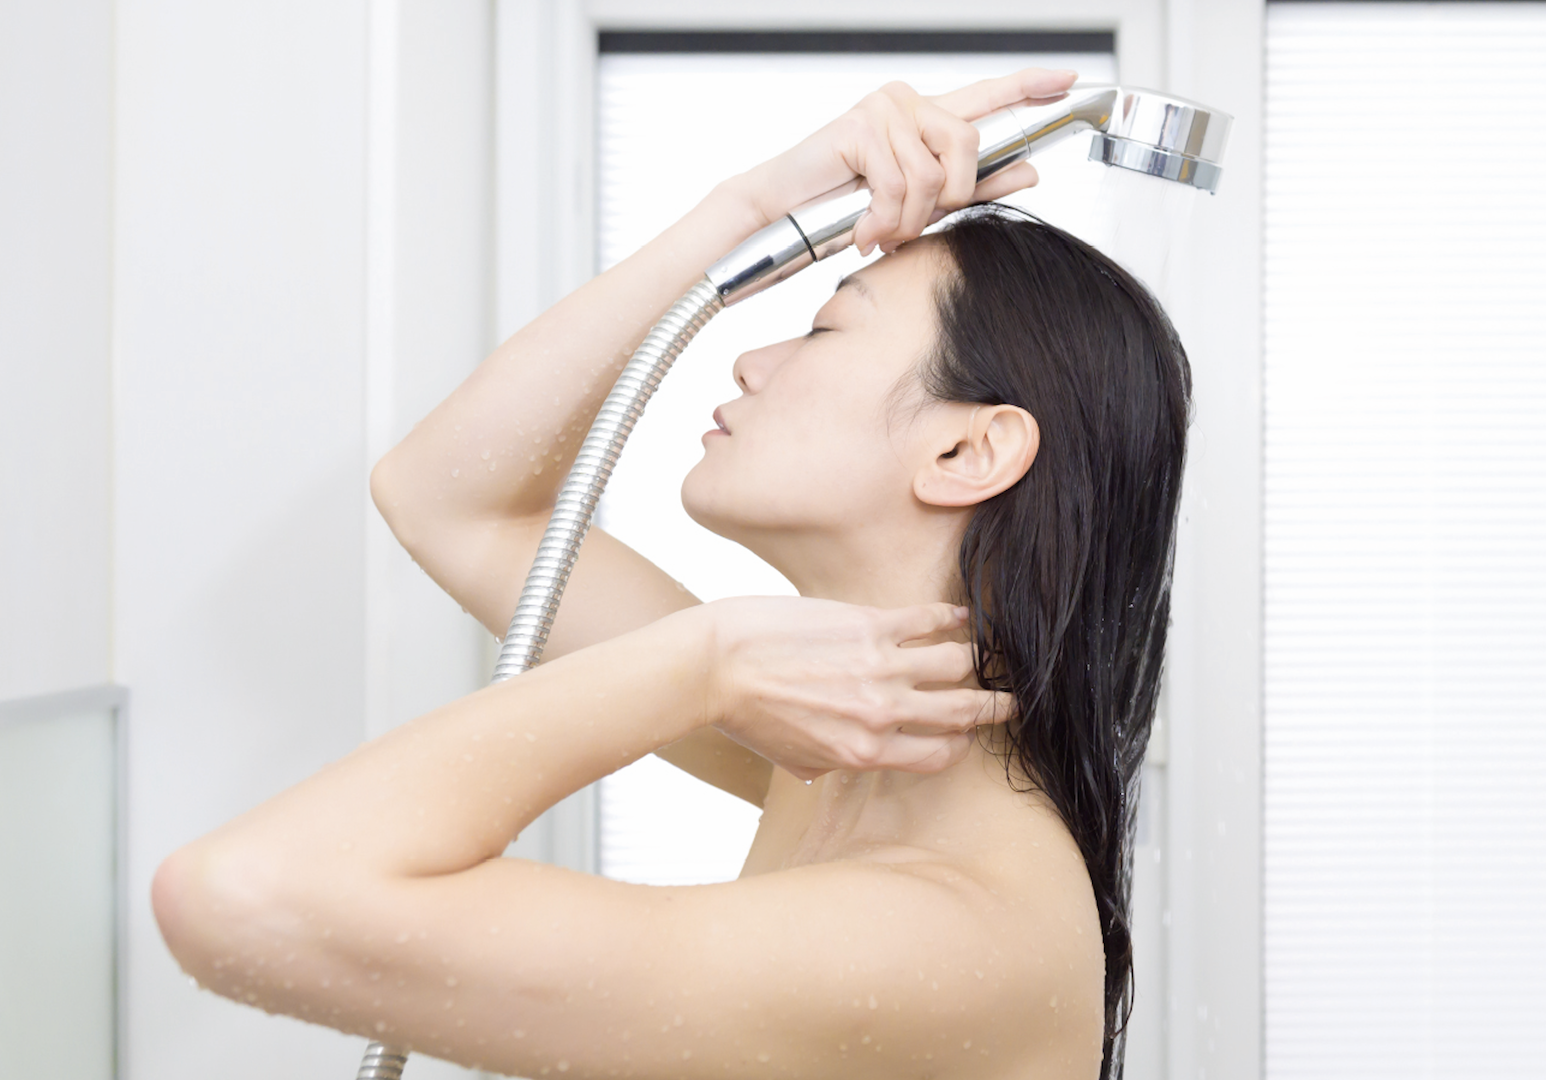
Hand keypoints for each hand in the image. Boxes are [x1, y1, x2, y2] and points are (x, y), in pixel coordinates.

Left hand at [702, 597, 1014, 780]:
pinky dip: (953, 618)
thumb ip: (831, 764)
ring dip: (979, 659)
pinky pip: (929, 619)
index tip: (967, 735)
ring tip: (991, 654)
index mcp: (865, 753)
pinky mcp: (870, 624)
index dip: (960, 746)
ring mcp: (881, 667)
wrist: (714, 665)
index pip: (939, 756)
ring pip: (958, 662)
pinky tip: (963, 616)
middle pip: (961, 712)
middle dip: (994, 707)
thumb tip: (841, 764)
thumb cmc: (744, 715)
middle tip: (1011, 700)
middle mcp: (882, 714)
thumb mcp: (794, 759)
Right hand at [727, 66, 1078, 255]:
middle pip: (967, 144)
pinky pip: (898, 182)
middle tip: (913, 223)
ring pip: (931, 173)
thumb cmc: (841, 207)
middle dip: (948, 197)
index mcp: (924, 118)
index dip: (1027, 87)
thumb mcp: (920, 203)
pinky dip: (884, 217)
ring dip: (908, 218)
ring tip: (880, 230)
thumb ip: (974, 186)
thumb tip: (1030, 171)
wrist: (781, 213)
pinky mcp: (860, 126)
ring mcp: (883, 110)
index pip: (985, 96)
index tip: (1065, 80)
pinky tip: (865, 227)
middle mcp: (907, 104)